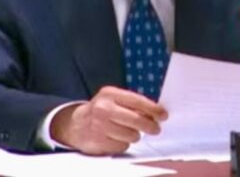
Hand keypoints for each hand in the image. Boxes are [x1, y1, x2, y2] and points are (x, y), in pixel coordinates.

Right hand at [50, 86, 167, 154]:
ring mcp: (100, 126)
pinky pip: (122, 146)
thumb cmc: (101, 110)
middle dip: (150, 126)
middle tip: (155, 129)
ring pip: (132, 135)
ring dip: (134, 136)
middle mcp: (104, 109)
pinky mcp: (99, 141)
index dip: (153, 109)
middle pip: (136, 120)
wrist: (76, 124)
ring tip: (127, 131)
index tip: (163, 115)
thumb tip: (156, 113)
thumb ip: (132, 103)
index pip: (137, 101)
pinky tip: (116, 138)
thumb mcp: (113, 99)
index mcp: (110, 94)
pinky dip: (123, 144)